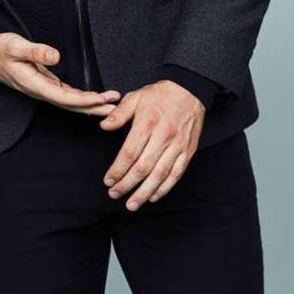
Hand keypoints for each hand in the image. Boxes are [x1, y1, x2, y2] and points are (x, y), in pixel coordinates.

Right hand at [0, 32, 120, 115]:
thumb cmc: (2, 49)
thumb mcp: (16, 46)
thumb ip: (35, 51)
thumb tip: (55, 56)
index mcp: (34, 85)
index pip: (63, 97)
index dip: (82, 100)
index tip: (100, 99)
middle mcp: (41, 91)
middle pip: (71, 105)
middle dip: (93, 108)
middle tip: (116, 109)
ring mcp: (44, 89)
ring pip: (71, 102)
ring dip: (91, 105)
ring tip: (112, 105)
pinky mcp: (46, 85)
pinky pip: (67, 96)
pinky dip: (83, 99)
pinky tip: (95, 99)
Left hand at [98, 79, 205, 209]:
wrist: (190, 89)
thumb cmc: (160, 94)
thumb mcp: (136, 97)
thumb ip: (119, 113)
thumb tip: (104, 126)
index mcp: (148, 123)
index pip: (129, 153)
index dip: (117, 170)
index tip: (108, 180)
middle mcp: (163, 136)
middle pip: (143, 167)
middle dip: (127, 184)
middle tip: (114, 194)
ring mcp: (178, 145)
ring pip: (159, 175)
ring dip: (144, 192)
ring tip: (132, 204)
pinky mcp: (188, 150)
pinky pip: (176, 174)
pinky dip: (164, 188)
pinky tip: (153, 196)